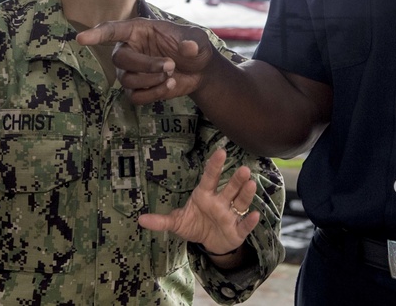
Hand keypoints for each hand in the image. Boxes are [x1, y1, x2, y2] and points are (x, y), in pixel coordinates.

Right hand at [77, 18, 216, 103]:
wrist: (201, 70)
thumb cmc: (193, 48)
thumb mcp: (197, 39)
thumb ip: (191, 41)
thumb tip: (188, 48)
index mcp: (138, 30)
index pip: (113, 30)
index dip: (97, 34)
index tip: (82, 39)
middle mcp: (130, 49)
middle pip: (120, 59)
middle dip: (145, 65)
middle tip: (170, 65)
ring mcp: (130, 71)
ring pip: (126, 80)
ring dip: (151, 80)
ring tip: (172, 75)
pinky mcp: (137, 89)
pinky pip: (135, 96)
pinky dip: (153, 94)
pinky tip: (169, 86)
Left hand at [138, 148, 259, 256]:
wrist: (210, 243)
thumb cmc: (195, 225)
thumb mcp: (177, 223)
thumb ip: (161, 221)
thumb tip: (140, 219)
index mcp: (205, 195)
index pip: (210, 178)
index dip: (215, 166)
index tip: (220, 152)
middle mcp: (220, 202)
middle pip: (230, 188)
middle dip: (236, 179)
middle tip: (243, 168)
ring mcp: (231, 215)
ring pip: (240, 202)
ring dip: (245, 194)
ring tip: (250, 184)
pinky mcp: (237, 230)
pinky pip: (244, 225)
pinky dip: (250, 221)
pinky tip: (255, 215)